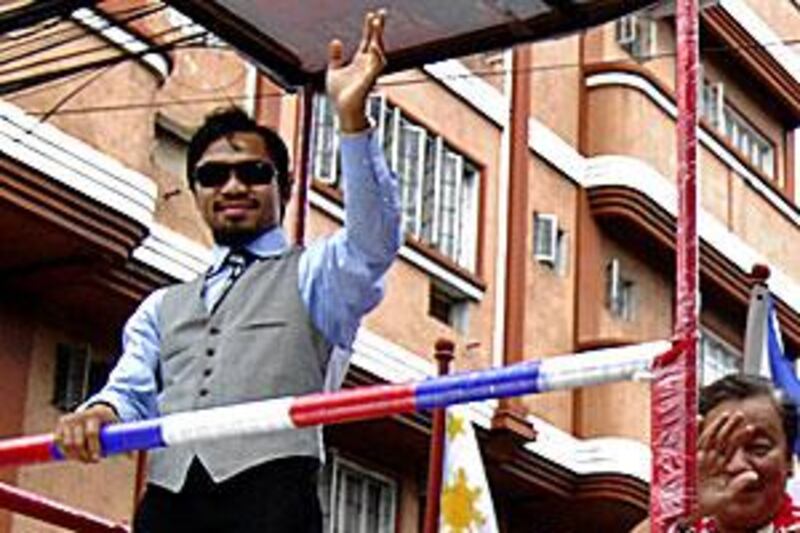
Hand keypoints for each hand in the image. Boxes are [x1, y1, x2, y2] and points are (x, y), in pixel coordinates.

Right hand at [54, 403, 118, 462]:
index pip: (92, 434)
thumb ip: (123, 441)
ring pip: (66, 443)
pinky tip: (70, 456)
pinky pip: (57, 440)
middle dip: (84, 455)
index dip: (94, 448)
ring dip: (74, 455)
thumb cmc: (108, 423)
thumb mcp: (116, 427)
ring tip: (83, 459)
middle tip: (91, 461)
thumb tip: (131, 458)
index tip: (97, 459)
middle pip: (78, 441)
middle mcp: (81, 415)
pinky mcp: (61, 423)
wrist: (96, 410)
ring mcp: (70, 419)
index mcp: (97, 415)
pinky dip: (63, 451)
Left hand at [326, 9, 386, 132]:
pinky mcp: (369, 80)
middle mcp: (367, 64)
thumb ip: (336, 56)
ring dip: (378, 36)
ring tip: (376, 22)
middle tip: (381, 12)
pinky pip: (376, 65)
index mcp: (359, 61)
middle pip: (376, 41)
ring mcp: (369, 71)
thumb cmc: (340, 95)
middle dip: (378, 28)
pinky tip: (372, 44)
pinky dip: (376, 54)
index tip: (372, 14)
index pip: (367, 40)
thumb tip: (336, 40)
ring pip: (378, 50)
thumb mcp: (333, 70)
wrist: (343, 111)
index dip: (369, 28)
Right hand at [696, 411, 755, 517]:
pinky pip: (692, 442)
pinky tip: (700, 418)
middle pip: (722, 440)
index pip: (732, 449)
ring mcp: (698, 457)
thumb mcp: (725, 498)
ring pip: (710, 438)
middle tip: (739, 414)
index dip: (741, 438)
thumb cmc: (703, 506)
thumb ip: (738, 485)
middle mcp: (710, 459)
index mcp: (720, 468)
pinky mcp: (687, 458)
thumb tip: (754, 474)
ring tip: (726, 415)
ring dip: (718, 426)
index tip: (750, 427)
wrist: (683, 511)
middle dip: (730, 427)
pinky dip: (696, 430)